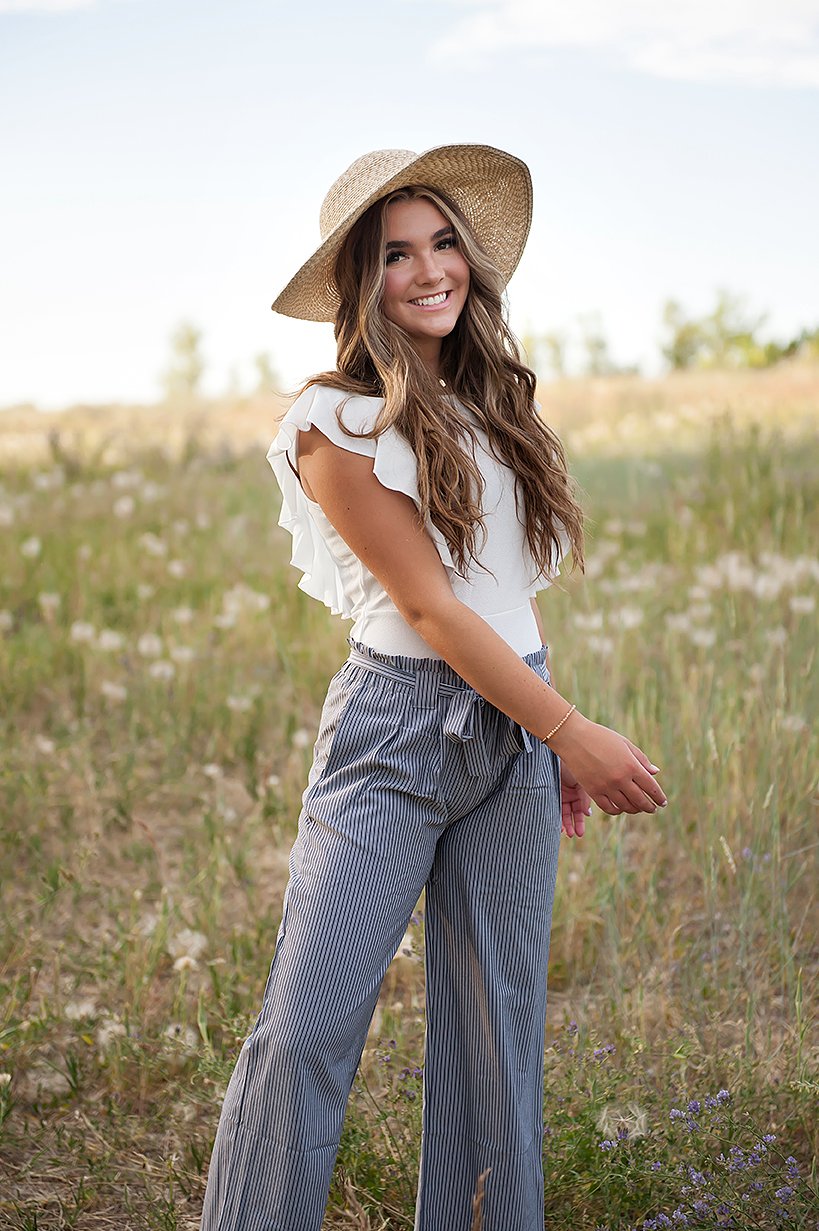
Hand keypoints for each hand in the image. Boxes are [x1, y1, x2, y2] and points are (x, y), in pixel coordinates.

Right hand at [549, 714, 666, 816]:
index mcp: (631, 766)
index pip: (651, 787)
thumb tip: (655, 773)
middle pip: (640, 800)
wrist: (574, 738)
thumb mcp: (625, 744)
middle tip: (653, 809)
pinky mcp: (593, 791)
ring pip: (626, 807)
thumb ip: (641, 759)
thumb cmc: (601, 737)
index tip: (663, 802)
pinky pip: (609, 808)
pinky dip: (617, 811)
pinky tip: (621, 808)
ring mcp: (606, 787)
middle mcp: (620, 779)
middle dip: (649, 807)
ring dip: (635, 810)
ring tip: (638, 809)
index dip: (659, 797)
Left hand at [559, 762, 592, 837]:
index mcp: (582, 789)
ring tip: (568, 834)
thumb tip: (587, 814)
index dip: (581, 819)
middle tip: (577, 835)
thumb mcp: (581, 781)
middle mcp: (572, 793)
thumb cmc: (572, 764)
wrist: (558, 753)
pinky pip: (556, 807)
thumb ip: (584, 797)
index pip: (582, 808)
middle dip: (576, 824)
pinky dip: (557, 817)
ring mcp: (562, 793)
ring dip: (567, 823)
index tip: (581, 831)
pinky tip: (559, 826)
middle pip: (574, 812)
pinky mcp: (552, 793)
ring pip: (565, 812)